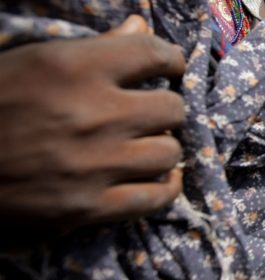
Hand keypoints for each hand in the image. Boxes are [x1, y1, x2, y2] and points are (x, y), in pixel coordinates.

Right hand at [0, 16, 185, 233]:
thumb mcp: (32, 61)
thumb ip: (94, 46)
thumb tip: (141, 25)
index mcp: (73, 66)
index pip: (153, 53)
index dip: (171, 60)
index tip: (170, 68)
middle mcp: (91, 114)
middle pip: (171, 109)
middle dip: (166, 108)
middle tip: (151, 113)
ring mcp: (92, 164)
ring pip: (169, 154)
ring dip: (162, 148)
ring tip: (147, 146)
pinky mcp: (87, 207)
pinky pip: (155, 198)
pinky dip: (165, 188)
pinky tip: (161, 179)